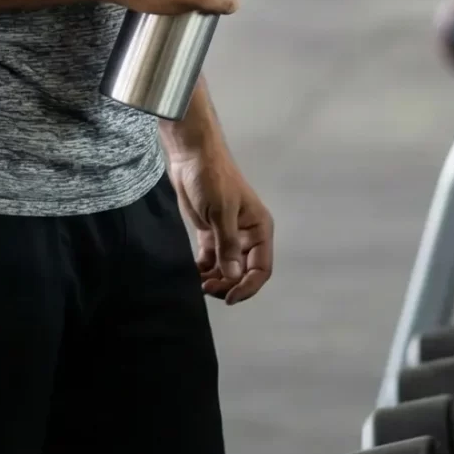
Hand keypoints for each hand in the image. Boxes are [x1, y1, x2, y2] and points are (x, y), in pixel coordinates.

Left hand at [170, 142, 273, 303]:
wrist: (191, 156)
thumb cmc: (212, 179)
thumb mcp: (222, 211)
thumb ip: (228, 245)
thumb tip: (234, 277)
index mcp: (259, 230)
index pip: (261, 269)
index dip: (248, 287)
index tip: (229, 298)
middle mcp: (247, 236)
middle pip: (243, 272)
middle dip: (228, 284)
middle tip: (207, 289)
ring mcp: (228, 235)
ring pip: (226, 268)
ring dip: (215, 279)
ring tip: (199, 283)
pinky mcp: (210, 233)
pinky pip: (211, 259)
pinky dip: (204, 269)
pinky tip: (194, 273)